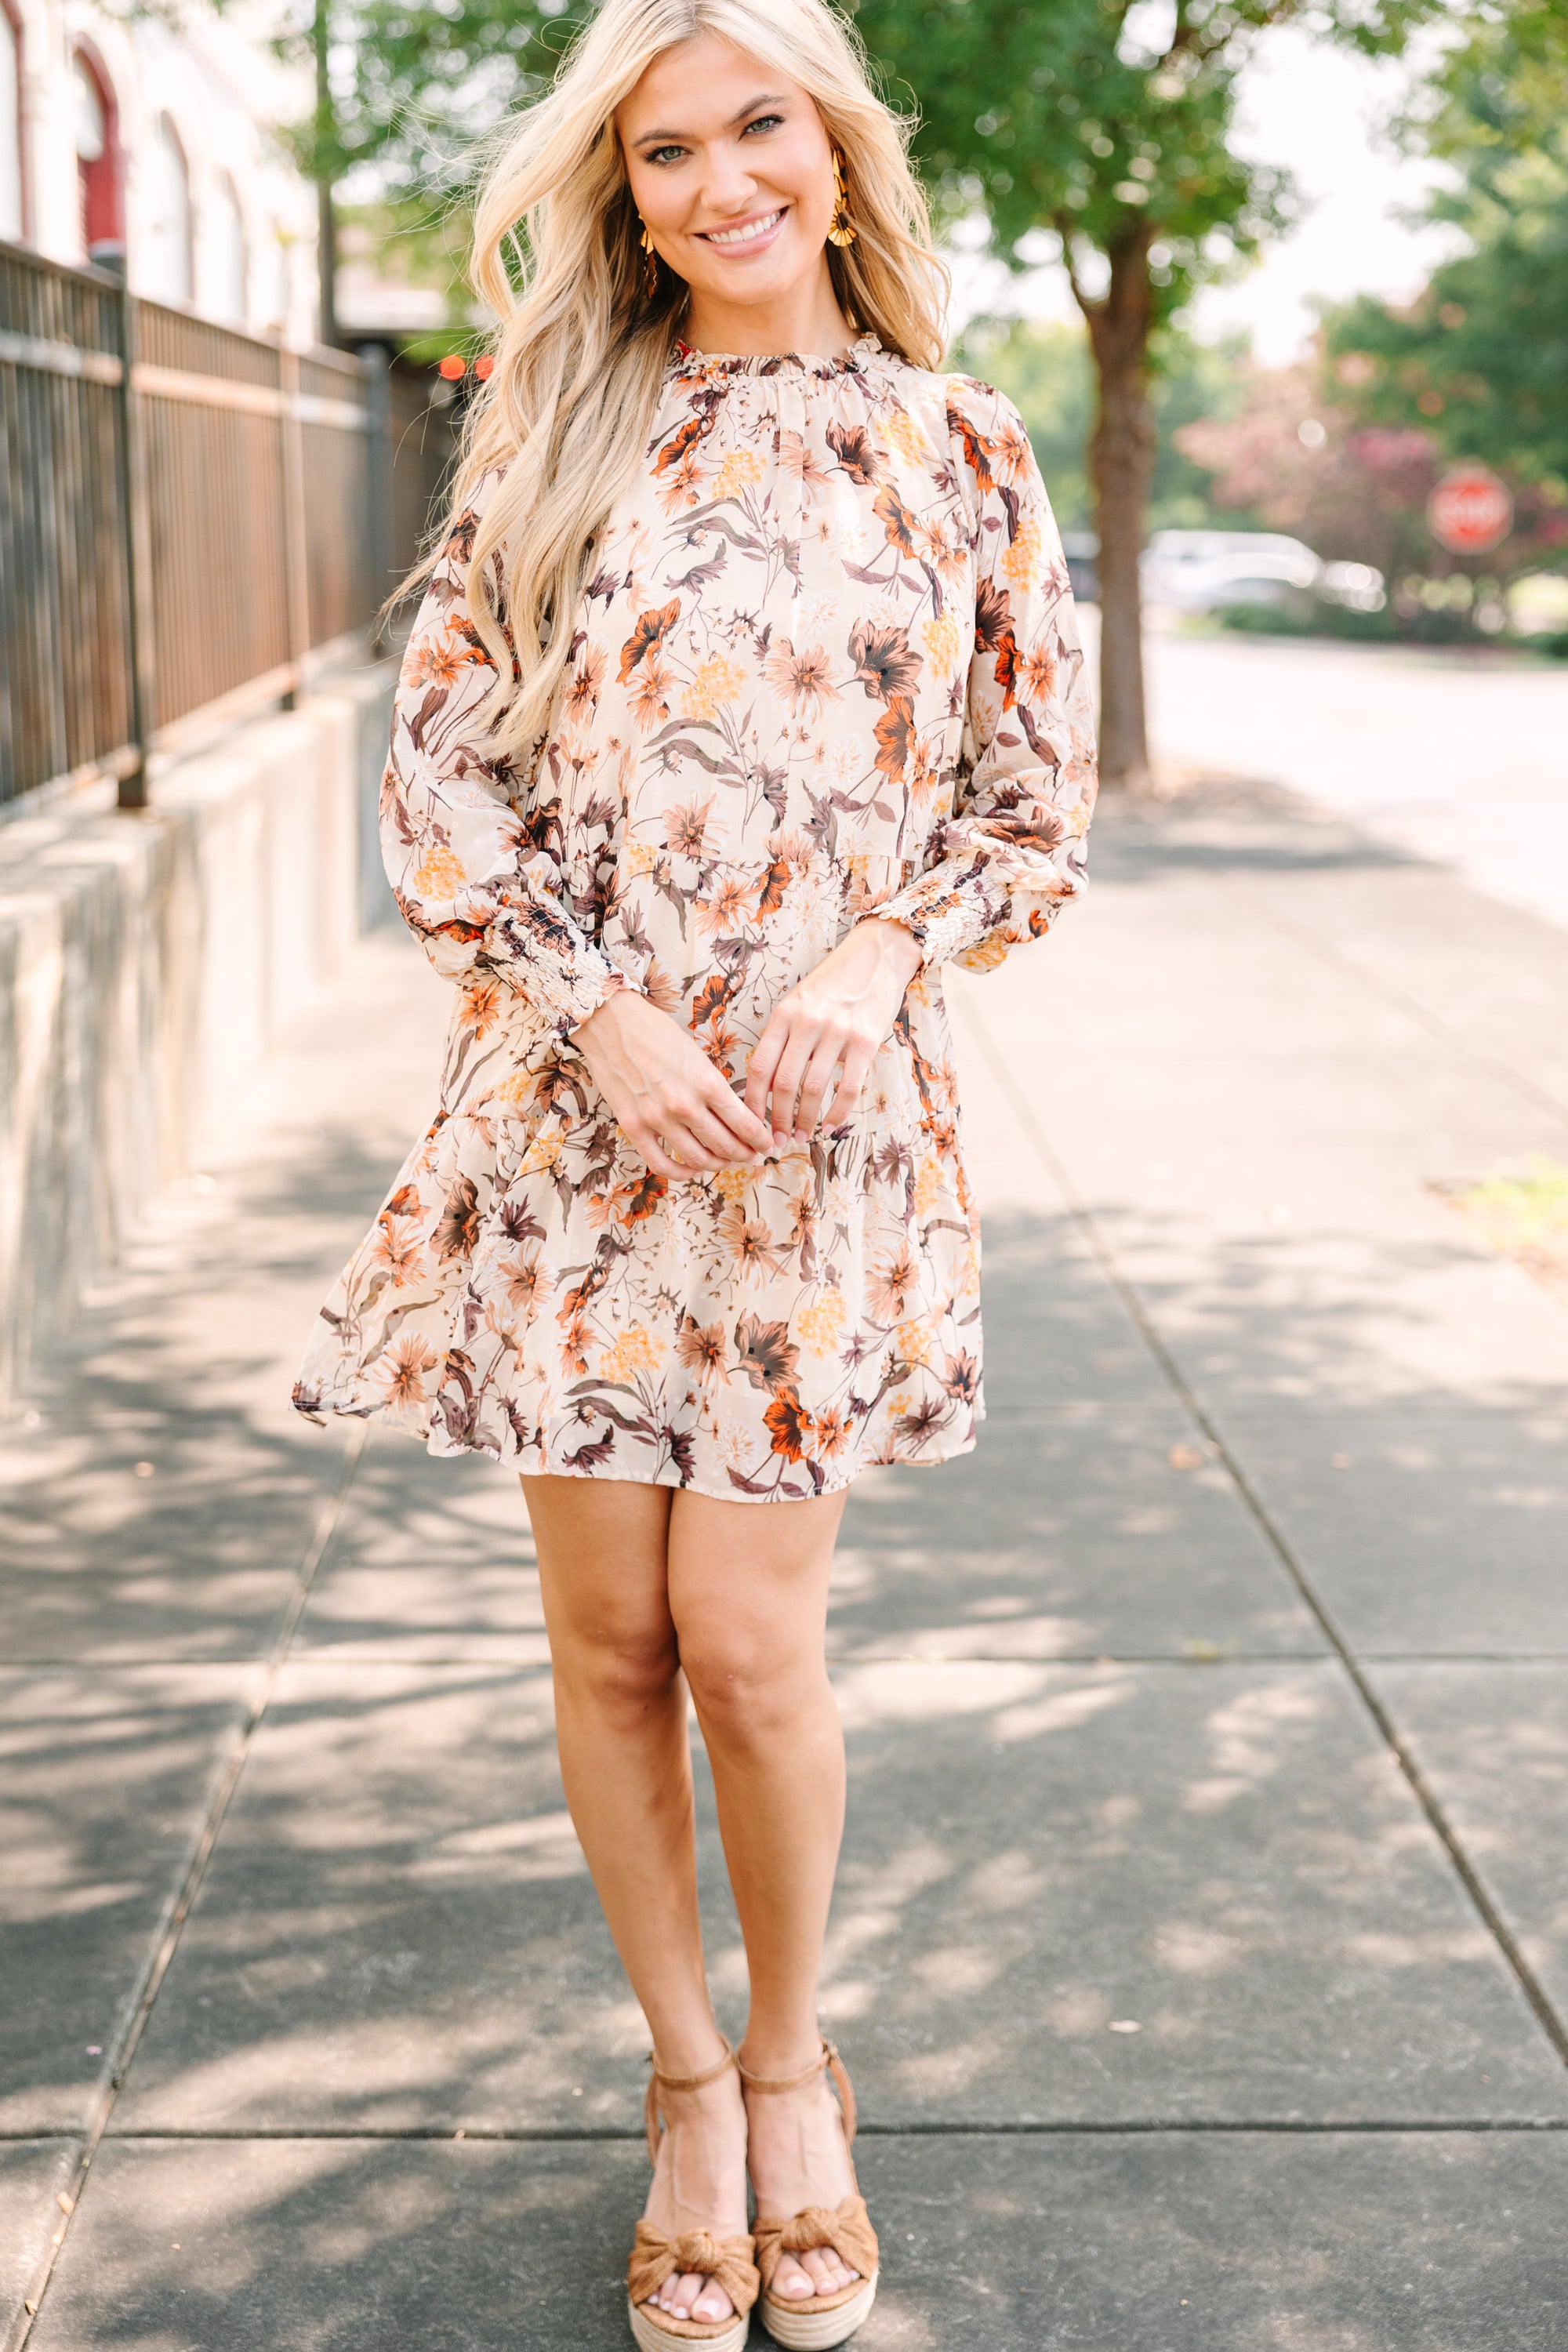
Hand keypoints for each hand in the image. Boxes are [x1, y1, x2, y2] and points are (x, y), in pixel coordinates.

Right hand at [571, 987, 773, 1181]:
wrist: (613, 1024)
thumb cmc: (658, 1034)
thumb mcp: (698, 1056)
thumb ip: (715, 1088)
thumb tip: (735, 1116)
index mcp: (707, 1082)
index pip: (746, 1125)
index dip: (761, 1141)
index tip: (766, 1145)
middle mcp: (685, 1105)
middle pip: (726, 1147)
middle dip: (745, 1155)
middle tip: (750, 1156)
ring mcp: (657, 1118)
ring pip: (699, 1159)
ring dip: (718, 1165)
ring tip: (724, 1161)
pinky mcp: (633, 1127)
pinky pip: (661, 1164)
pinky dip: (682, 1172)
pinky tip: (692, 1167)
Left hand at [744, 918, 920, 1141]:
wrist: (875, 957)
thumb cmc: (832, 985)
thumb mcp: (797, 1002)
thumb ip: (783, 1038)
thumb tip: (766, 1087)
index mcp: (783, 1014)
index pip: (759, 1067)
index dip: (752, 1103)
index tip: (751, 1125)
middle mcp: (807, 1022)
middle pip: (783, 1084)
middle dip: (777, 1119)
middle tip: (777, 1140)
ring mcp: (838, 1031)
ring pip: (813, 1089)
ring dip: (805, 1120)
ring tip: (802, 1135)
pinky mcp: (866, 1041)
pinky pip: (848, 1088)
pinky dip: (837, 1113)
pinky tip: (831, 1125)